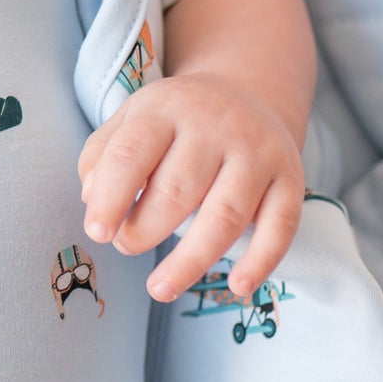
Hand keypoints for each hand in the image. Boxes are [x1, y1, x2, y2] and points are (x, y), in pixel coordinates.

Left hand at [77, 71, 304, 303]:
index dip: (110, 197)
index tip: (97, 232)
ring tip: (160, 288)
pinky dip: (261, 260)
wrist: (247, 93)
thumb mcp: (131, 119)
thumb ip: (101, 155)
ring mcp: (257, 152)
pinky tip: (237, 286)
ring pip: (225, 214)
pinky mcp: (290, 178)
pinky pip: (280, 225)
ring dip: (191, 261)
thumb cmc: (175, 123)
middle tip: (127, 246)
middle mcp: (215, 126)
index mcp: (166, 109)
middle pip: (177, 189)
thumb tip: (92, 199)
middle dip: (145, 229)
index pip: (132, 155)